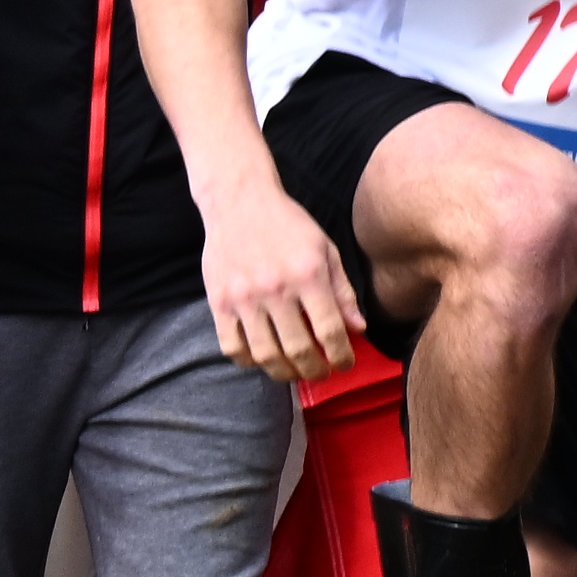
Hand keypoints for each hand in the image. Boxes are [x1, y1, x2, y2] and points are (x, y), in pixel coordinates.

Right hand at [197, 178, 364, 387]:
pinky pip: (232, 347)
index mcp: (308, 274)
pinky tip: (263, 359)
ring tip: (296, 372)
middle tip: (323, 373)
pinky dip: (249, 362)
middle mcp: (275, 289)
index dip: (341, 354)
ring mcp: (243, 298)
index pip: (330, 329)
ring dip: (284, 372)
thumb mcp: (326, 249)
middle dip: (315, 369)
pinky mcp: (218, 303)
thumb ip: (343, 291)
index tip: (346, 364)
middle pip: (298, 348)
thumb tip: (358, 329)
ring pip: (265, 354)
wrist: (240, 202)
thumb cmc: (289, 225)